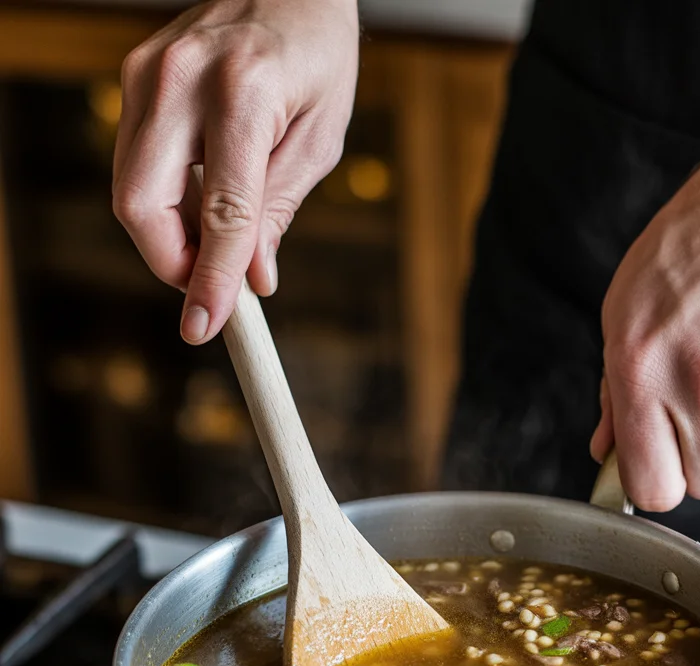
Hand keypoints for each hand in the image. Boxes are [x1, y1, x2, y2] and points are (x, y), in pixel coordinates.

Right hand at [113, 0, 358, 343]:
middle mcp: (182, 79)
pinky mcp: (135, 76)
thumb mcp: (319, 139)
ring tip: (217, 238)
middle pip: (142, 204)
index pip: (220, 212)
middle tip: (210, 284)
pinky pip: (134, 163)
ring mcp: (148, 74)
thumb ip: (280, 210)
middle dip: (170, 262)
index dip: (211, 278)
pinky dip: (165, 199)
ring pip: (130, 189)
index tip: (206, 325)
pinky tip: (201, 199)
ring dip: (168, 234)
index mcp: (244, 94)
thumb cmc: (315, 55)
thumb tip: (254, 278)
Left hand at [591, 113, 699, 510]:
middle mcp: (695, 382)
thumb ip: (612, 392)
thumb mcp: (624, 315)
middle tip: (695, 414)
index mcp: (639, 373)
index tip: (658, 471)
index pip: (651, 486)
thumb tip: (604, 450)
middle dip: (699, 461)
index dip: (656, 487)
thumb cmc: (686, 255)